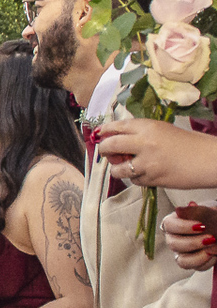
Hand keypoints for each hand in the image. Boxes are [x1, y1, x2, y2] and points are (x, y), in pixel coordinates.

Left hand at [97, 119, 216, 188]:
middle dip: (104, 150)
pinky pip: (133, 181)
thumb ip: (140, 132)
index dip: (104, 131)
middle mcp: (144, 143)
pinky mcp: (152, 179)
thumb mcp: (163, 130)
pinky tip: (145, 173)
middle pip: (109, 146)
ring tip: (127, 166)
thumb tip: (115, 137)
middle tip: (108, 153)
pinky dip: (135, 178)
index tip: (100, 135)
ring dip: (118, 169)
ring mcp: (147, 163)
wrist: (209, 160)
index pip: (116, 127)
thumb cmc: (188, 143)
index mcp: (148, 127)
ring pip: (117, 169)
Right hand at [163, 206, 216, 270]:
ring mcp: (181, 253)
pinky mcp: (191, 263)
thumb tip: (178, 210)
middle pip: (173, 244)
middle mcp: (173, 239)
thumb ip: (193, 211)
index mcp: (173, 223)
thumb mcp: (205, 211)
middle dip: (193, 243)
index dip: (183, 227)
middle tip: (211, 238)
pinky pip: (195, 267)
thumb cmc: (212, 217)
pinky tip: (214, 254)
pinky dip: (206, 261)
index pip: (168, 225)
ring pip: (182, 260)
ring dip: (199, 256)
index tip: (201, 225)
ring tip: (213, 247)